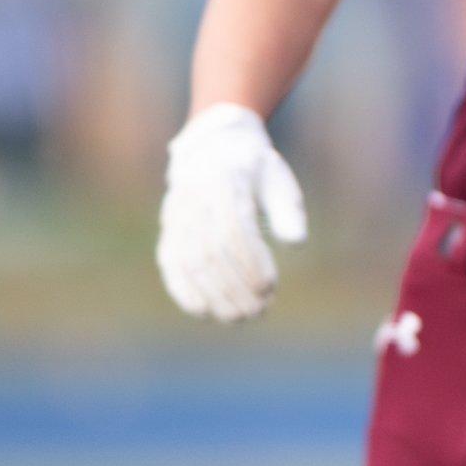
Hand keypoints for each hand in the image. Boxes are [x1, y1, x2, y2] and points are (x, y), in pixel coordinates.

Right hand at [156, 104, 306, 322]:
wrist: (214, 148)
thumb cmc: (256, 170)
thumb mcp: (278, 179)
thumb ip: (287, 210)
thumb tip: (296, 243)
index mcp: (226, 182)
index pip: (234, 231)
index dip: (250, 263)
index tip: (271, 287)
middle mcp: (195, 198)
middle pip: (210, 252)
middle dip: (234, 286)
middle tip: (259, 311)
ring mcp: (177, 215)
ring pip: (190, 261)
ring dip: (213, 294)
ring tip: (239, 317)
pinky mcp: (168, 229)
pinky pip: (170, 262)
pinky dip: (183, 290)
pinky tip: (203, 311)